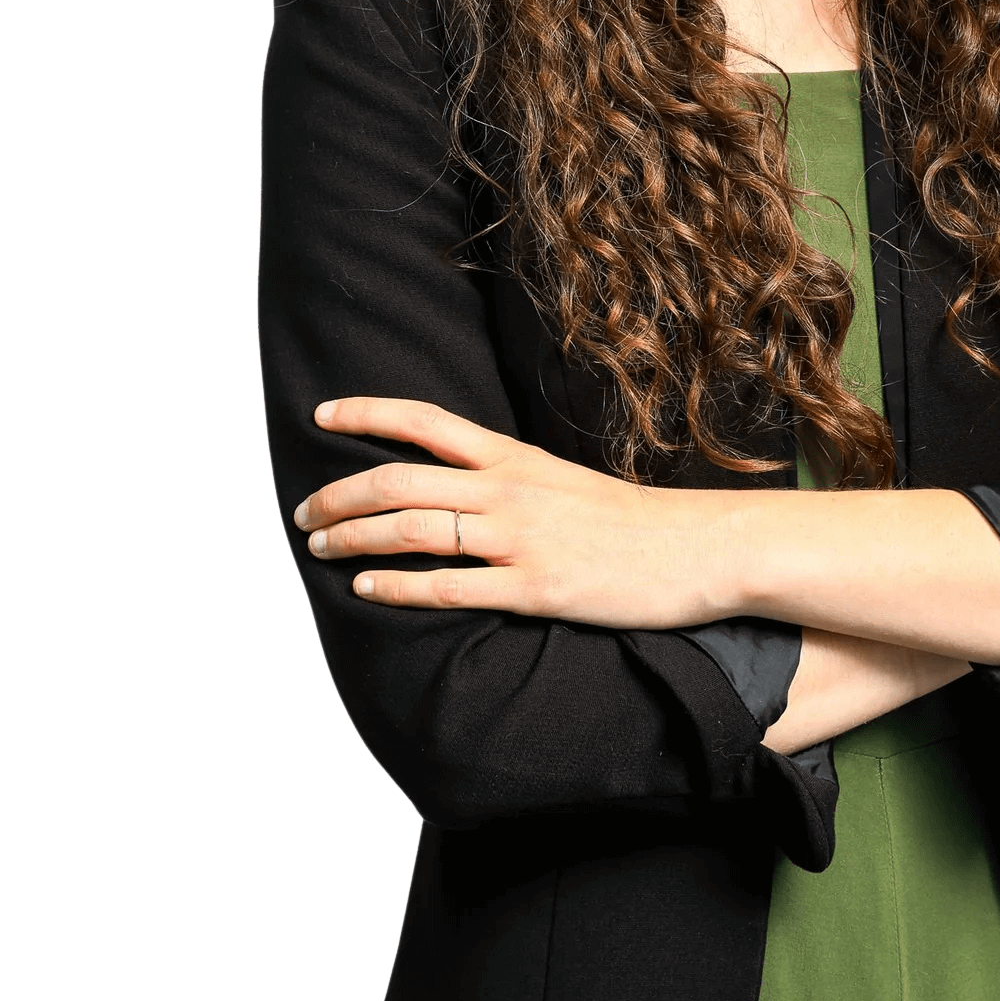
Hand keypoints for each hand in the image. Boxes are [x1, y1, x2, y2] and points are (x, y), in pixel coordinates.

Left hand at [296, 397, 729, 619]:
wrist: (696, 549)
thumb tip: (454, 487)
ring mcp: (520, 539)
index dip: (366, 413)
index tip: (321, 415)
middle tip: (303, 516)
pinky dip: (398, 585)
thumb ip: (507, 481)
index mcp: (514, 457)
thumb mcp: (562, 482)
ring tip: (320, 549)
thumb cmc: (629, 523)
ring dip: (354, 537)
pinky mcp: (534, 587)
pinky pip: (449, 586)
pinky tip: (368, 587)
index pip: (425, 421)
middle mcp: (509, 490)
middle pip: (400, 479)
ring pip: (414, 528)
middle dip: (339, 496)